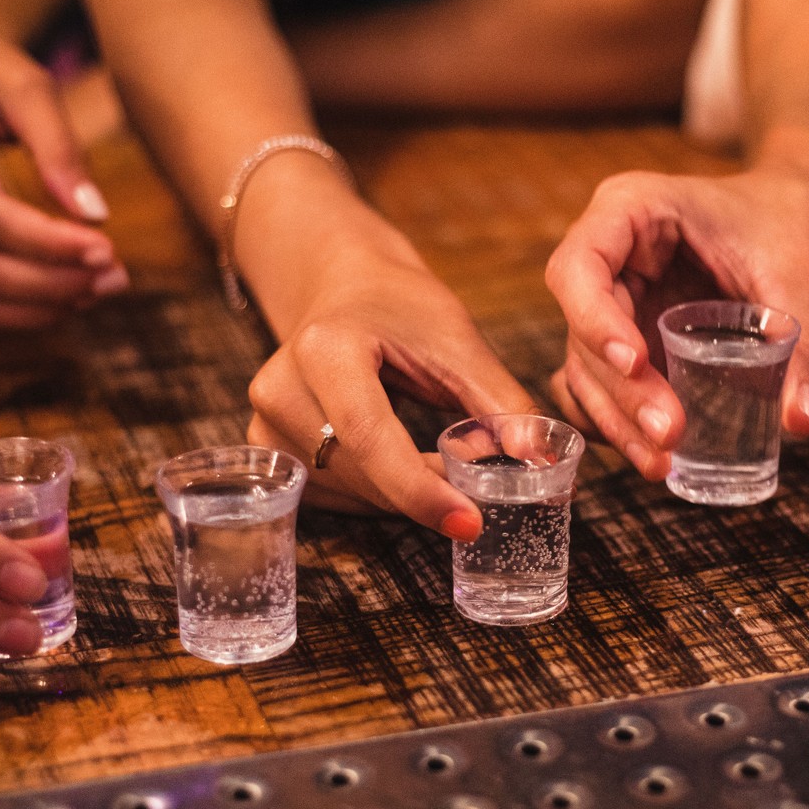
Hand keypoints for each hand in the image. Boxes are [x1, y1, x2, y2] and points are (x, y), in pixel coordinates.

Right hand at [0, 0, 124, 328]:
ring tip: (96, 291)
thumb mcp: (19, 78)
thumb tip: (95, 214)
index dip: (47, 242)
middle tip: (113, 277)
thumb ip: (58, 145)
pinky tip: (61, 300)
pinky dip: (10, 314)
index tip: (106, 248)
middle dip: (48, 284)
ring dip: (33, 307)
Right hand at [244, 242, 536, 538]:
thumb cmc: (401, 308)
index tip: (470, 522)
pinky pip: (332, 497)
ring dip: (402, 495)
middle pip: (361, 473)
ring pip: (348, 494)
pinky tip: (398, 465)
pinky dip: (377, 494)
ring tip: (434, 460)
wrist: (342, 287)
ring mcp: (265, 422)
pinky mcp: (267, 447)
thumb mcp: (457, 341)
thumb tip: (542, 462)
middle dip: (425, 491)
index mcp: (325, 348)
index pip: (370, 436)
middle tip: (474, 484)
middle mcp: (280, 387)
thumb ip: (500, 403)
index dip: (420, 489)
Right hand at [542, 167, 808, 478]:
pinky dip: (617, 420)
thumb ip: (802, 344)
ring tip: (662, 464)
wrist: (796, 215)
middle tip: (668, 435)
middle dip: (621, 390)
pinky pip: (603, 383)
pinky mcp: (626, 335)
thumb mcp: (799, 274)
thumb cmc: (789, 222)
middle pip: (581, 328)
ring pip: (586, 367)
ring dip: (617, 419)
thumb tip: (801, 422)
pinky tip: (648, 455)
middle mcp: (608, 255)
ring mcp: (613, 299)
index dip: (594, 319)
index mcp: (630, 210)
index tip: (637, 363)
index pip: (579, 266)